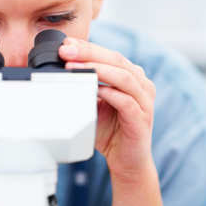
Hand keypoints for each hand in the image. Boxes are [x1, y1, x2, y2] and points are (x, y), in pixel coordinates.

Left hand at [59, 37, 155, 180]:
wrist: (127, 162)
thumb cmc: (111, 130)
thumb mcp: (95, 103)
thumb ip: (86, 86)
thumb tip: (61, 69)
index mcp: (132, 77)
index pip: (110, 55)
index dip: (88, 47)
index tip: (67, 43)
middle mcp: (142, 85)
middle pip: (116, 60)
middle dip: (89, 53)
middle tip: (67, 50)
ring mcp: (144, 101)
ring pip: (123, 77)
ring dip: (97, 70)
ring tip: (73, 67)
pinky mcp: (142, 119)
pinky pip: (126, 101)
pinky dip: (109, 93)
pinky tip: (94, 90)